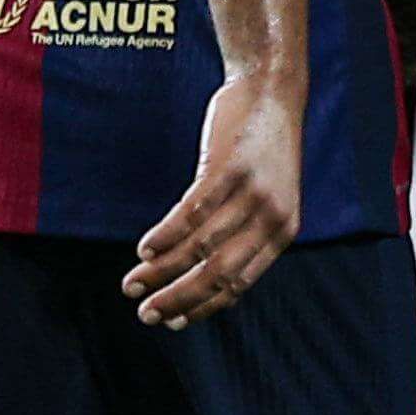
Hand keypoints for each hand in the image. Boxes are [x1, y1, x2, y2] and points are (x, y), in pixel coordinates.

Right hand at [127, 74, 302, 324]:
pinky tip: (143, 249)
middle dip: (177, 299)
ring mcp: (252, 193)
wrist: (271, 92)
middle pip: (217, 273)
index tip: (175, 322)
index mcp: (283, 233)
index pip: (239, 284)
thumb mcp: (267, 197)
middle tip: (146, 315)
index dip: (203, 307)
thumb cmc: (262, 150)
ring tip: (133, 283)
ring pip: (199, 246)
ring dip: (161, 270)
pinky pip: (191, 213)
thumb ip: (244, 233)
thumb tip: (199, 273)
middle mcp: (271, 218)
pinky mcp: (229, 169)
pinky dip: (164, 235)